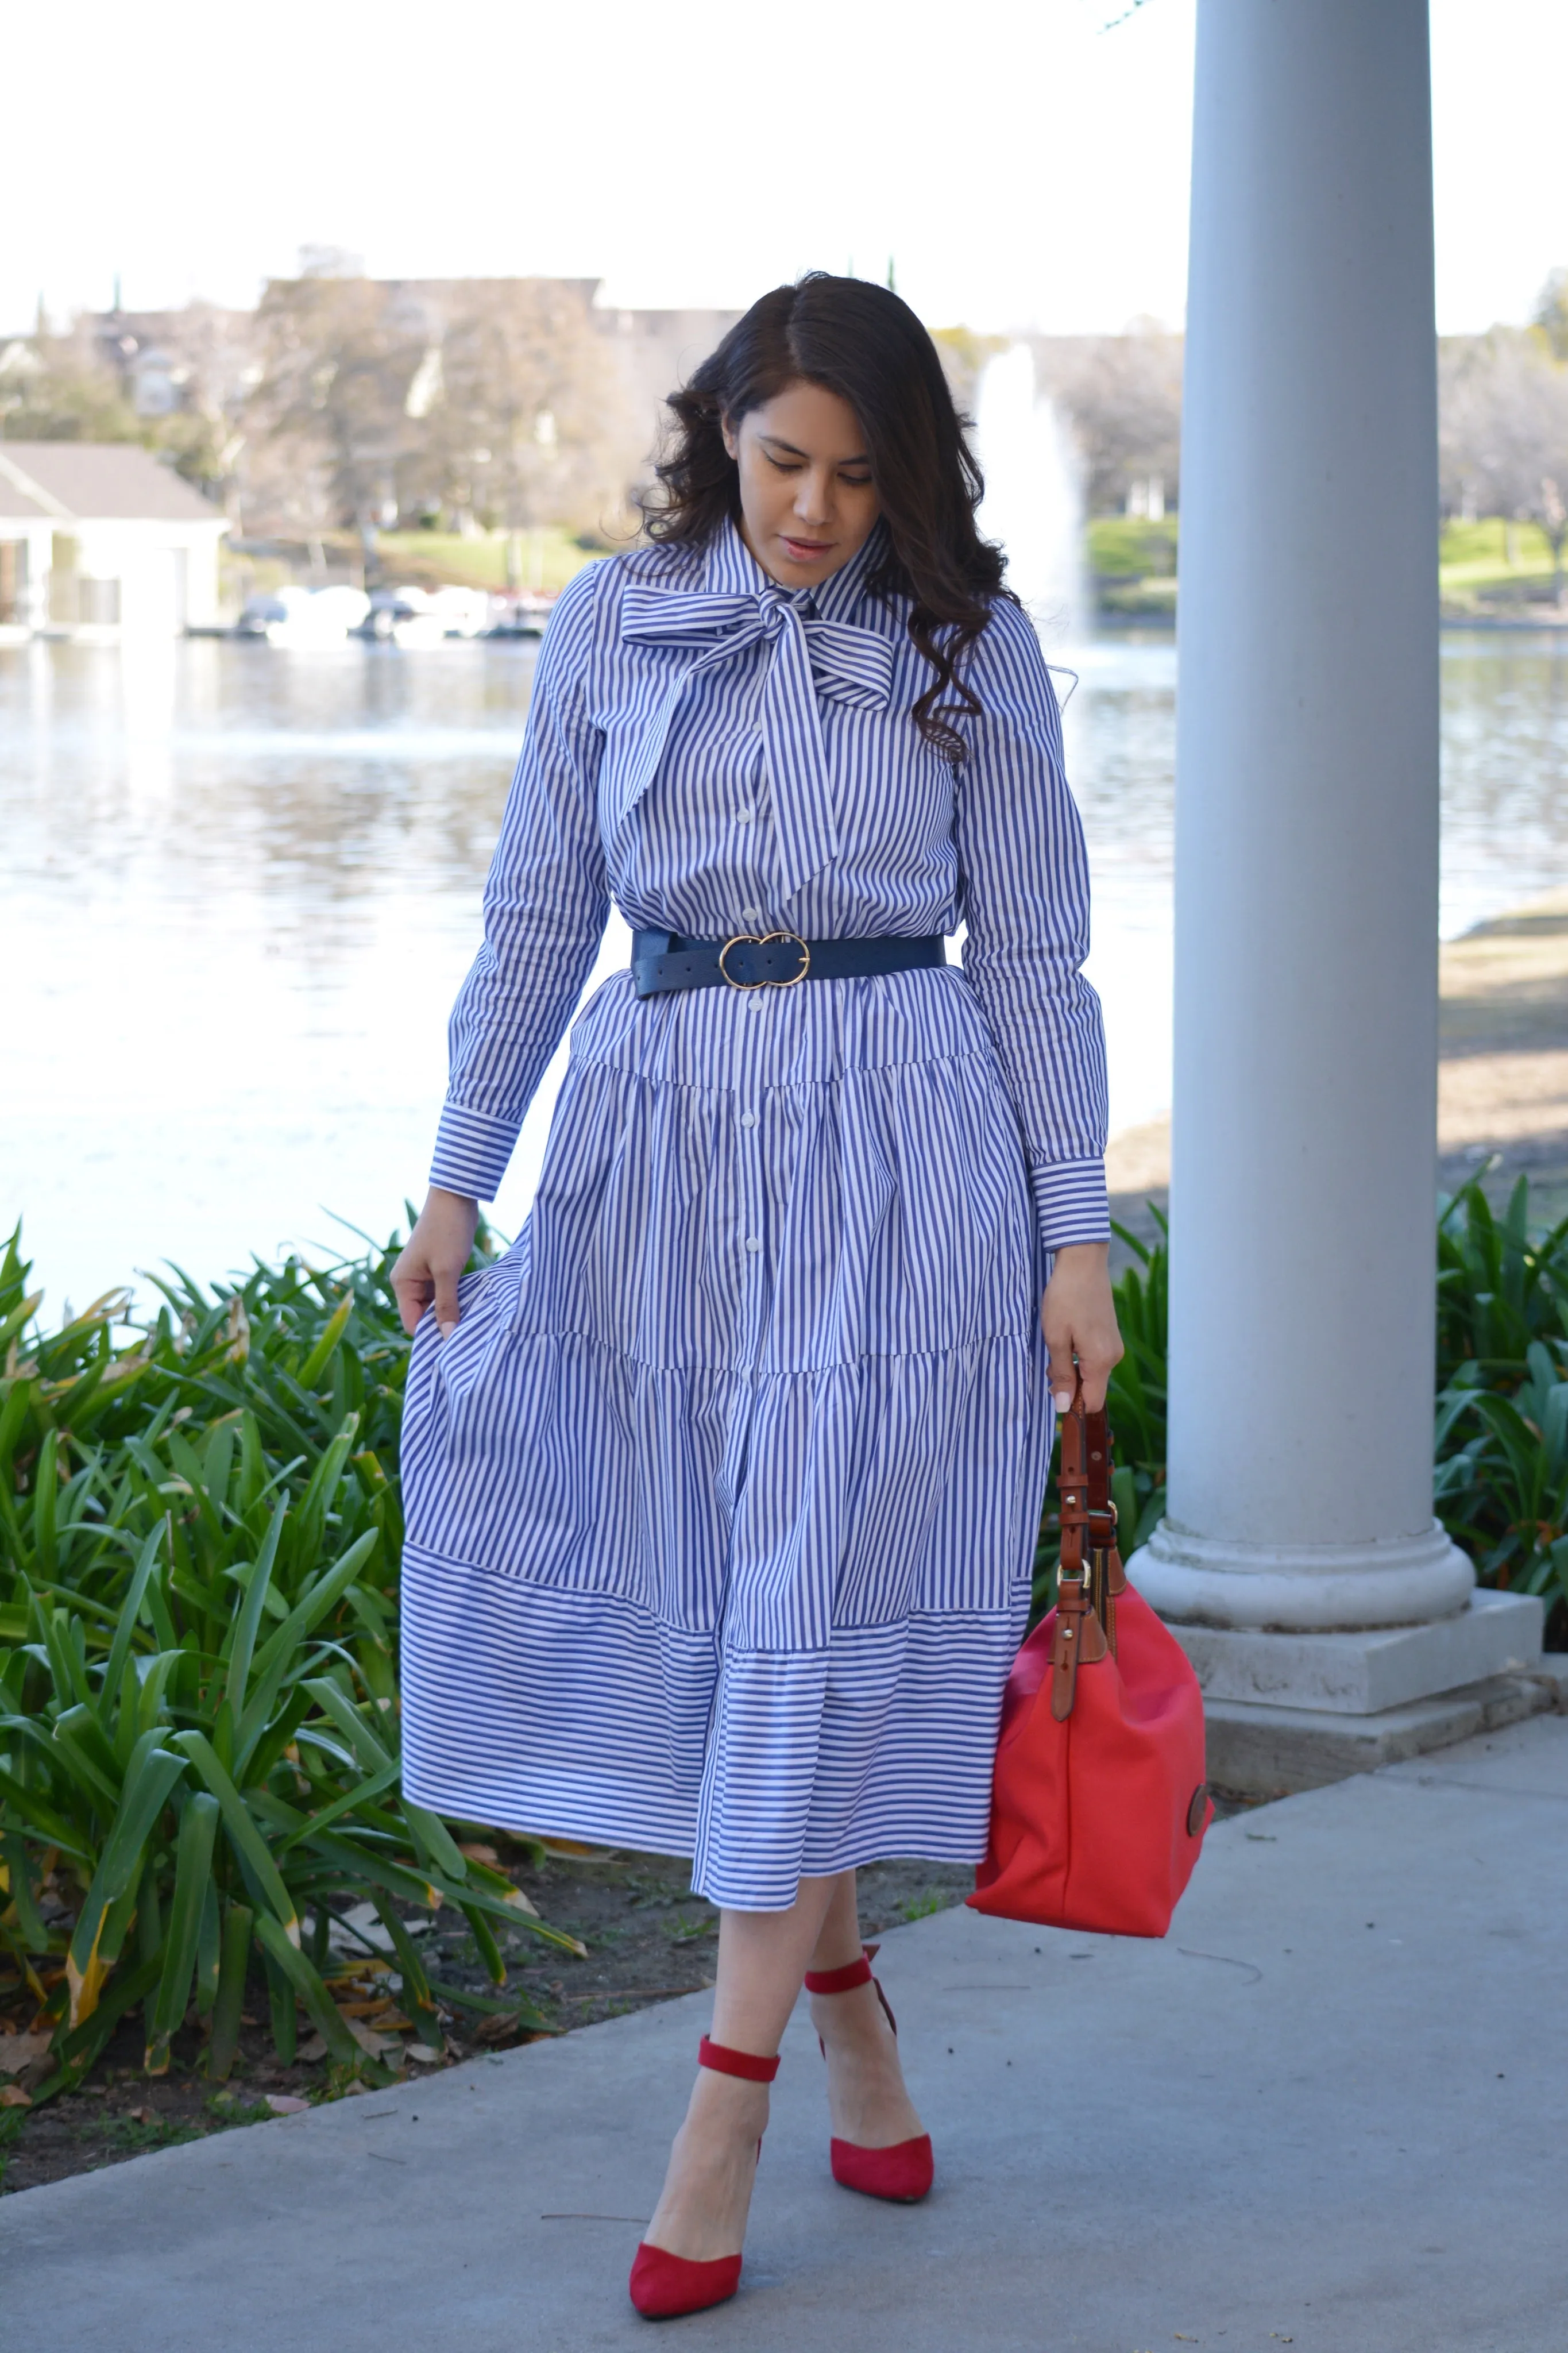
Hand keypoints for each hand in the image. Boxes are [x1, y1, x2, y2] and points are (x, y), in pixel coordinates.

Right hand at [392, 1188, 479, 1339]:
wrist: (456, 1196)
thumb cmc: (447, 1230)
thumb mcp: (447, 1270)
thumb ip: (447, 1304)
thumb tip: (447, 1337)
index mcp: (402, 1283)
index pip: (413, 1323)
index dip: (432, 1335)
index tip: (456, 1345)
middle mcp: (409, 1282)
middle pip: (425, 1316)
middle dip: (444, 1324)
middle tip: (471, 1336)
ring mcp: (424, 1276)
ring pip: (438, 1305)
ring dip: (454, 1311)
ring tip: (475, 1322)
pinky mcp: (439, 1269)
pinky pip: (446, 1293)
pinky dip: (459, 1299)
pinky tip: (475, 1306)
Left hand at [1040, 1241, 1122, 1413]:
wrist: (1083, 1262)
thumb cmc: (1065, 1298)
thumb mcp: (1055, 1339)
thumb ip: (1061, 1374)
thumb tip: (1064, 1407)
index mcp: (1101, 1361)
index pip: (1093, 1402)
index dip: (1073, 1404)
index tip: (1053, 1391)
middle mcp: (1113, 1356)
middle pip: (1092, 1388)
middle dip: (1069, 1383)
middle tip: (1048, 1361)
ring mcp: (1114, 1345)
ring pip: (1092, 1372)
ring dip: (1072, 1368)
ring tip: (1056, 1344)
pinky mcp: (1110, 1335)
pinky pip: (1094, 1358)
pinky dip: (1078, 1356)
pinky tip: (1066, 1337)